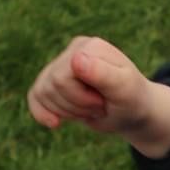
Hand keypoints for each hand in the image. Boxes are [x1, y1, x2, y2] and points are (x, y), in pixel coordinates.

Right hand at [28, 37, 169, 158]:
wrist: (134, 111)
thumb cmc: (133, 99)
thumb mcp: (124, 90)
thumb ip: (102, 73)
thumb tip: (75, 59)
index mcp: (90, 46)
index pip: (63, 76)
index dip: (80, 98)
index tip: (103, 102)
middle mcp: (74, 49)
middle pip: (52, 84)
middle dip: (75, 105)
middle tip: (100, 106)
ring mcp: (63, 63)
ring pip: (42, 91)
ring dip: (66, 111)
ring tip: (90, 108)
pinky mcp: (55, 79)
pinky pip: (35, 95)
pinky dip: (41, 111)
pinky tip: (54, 124)